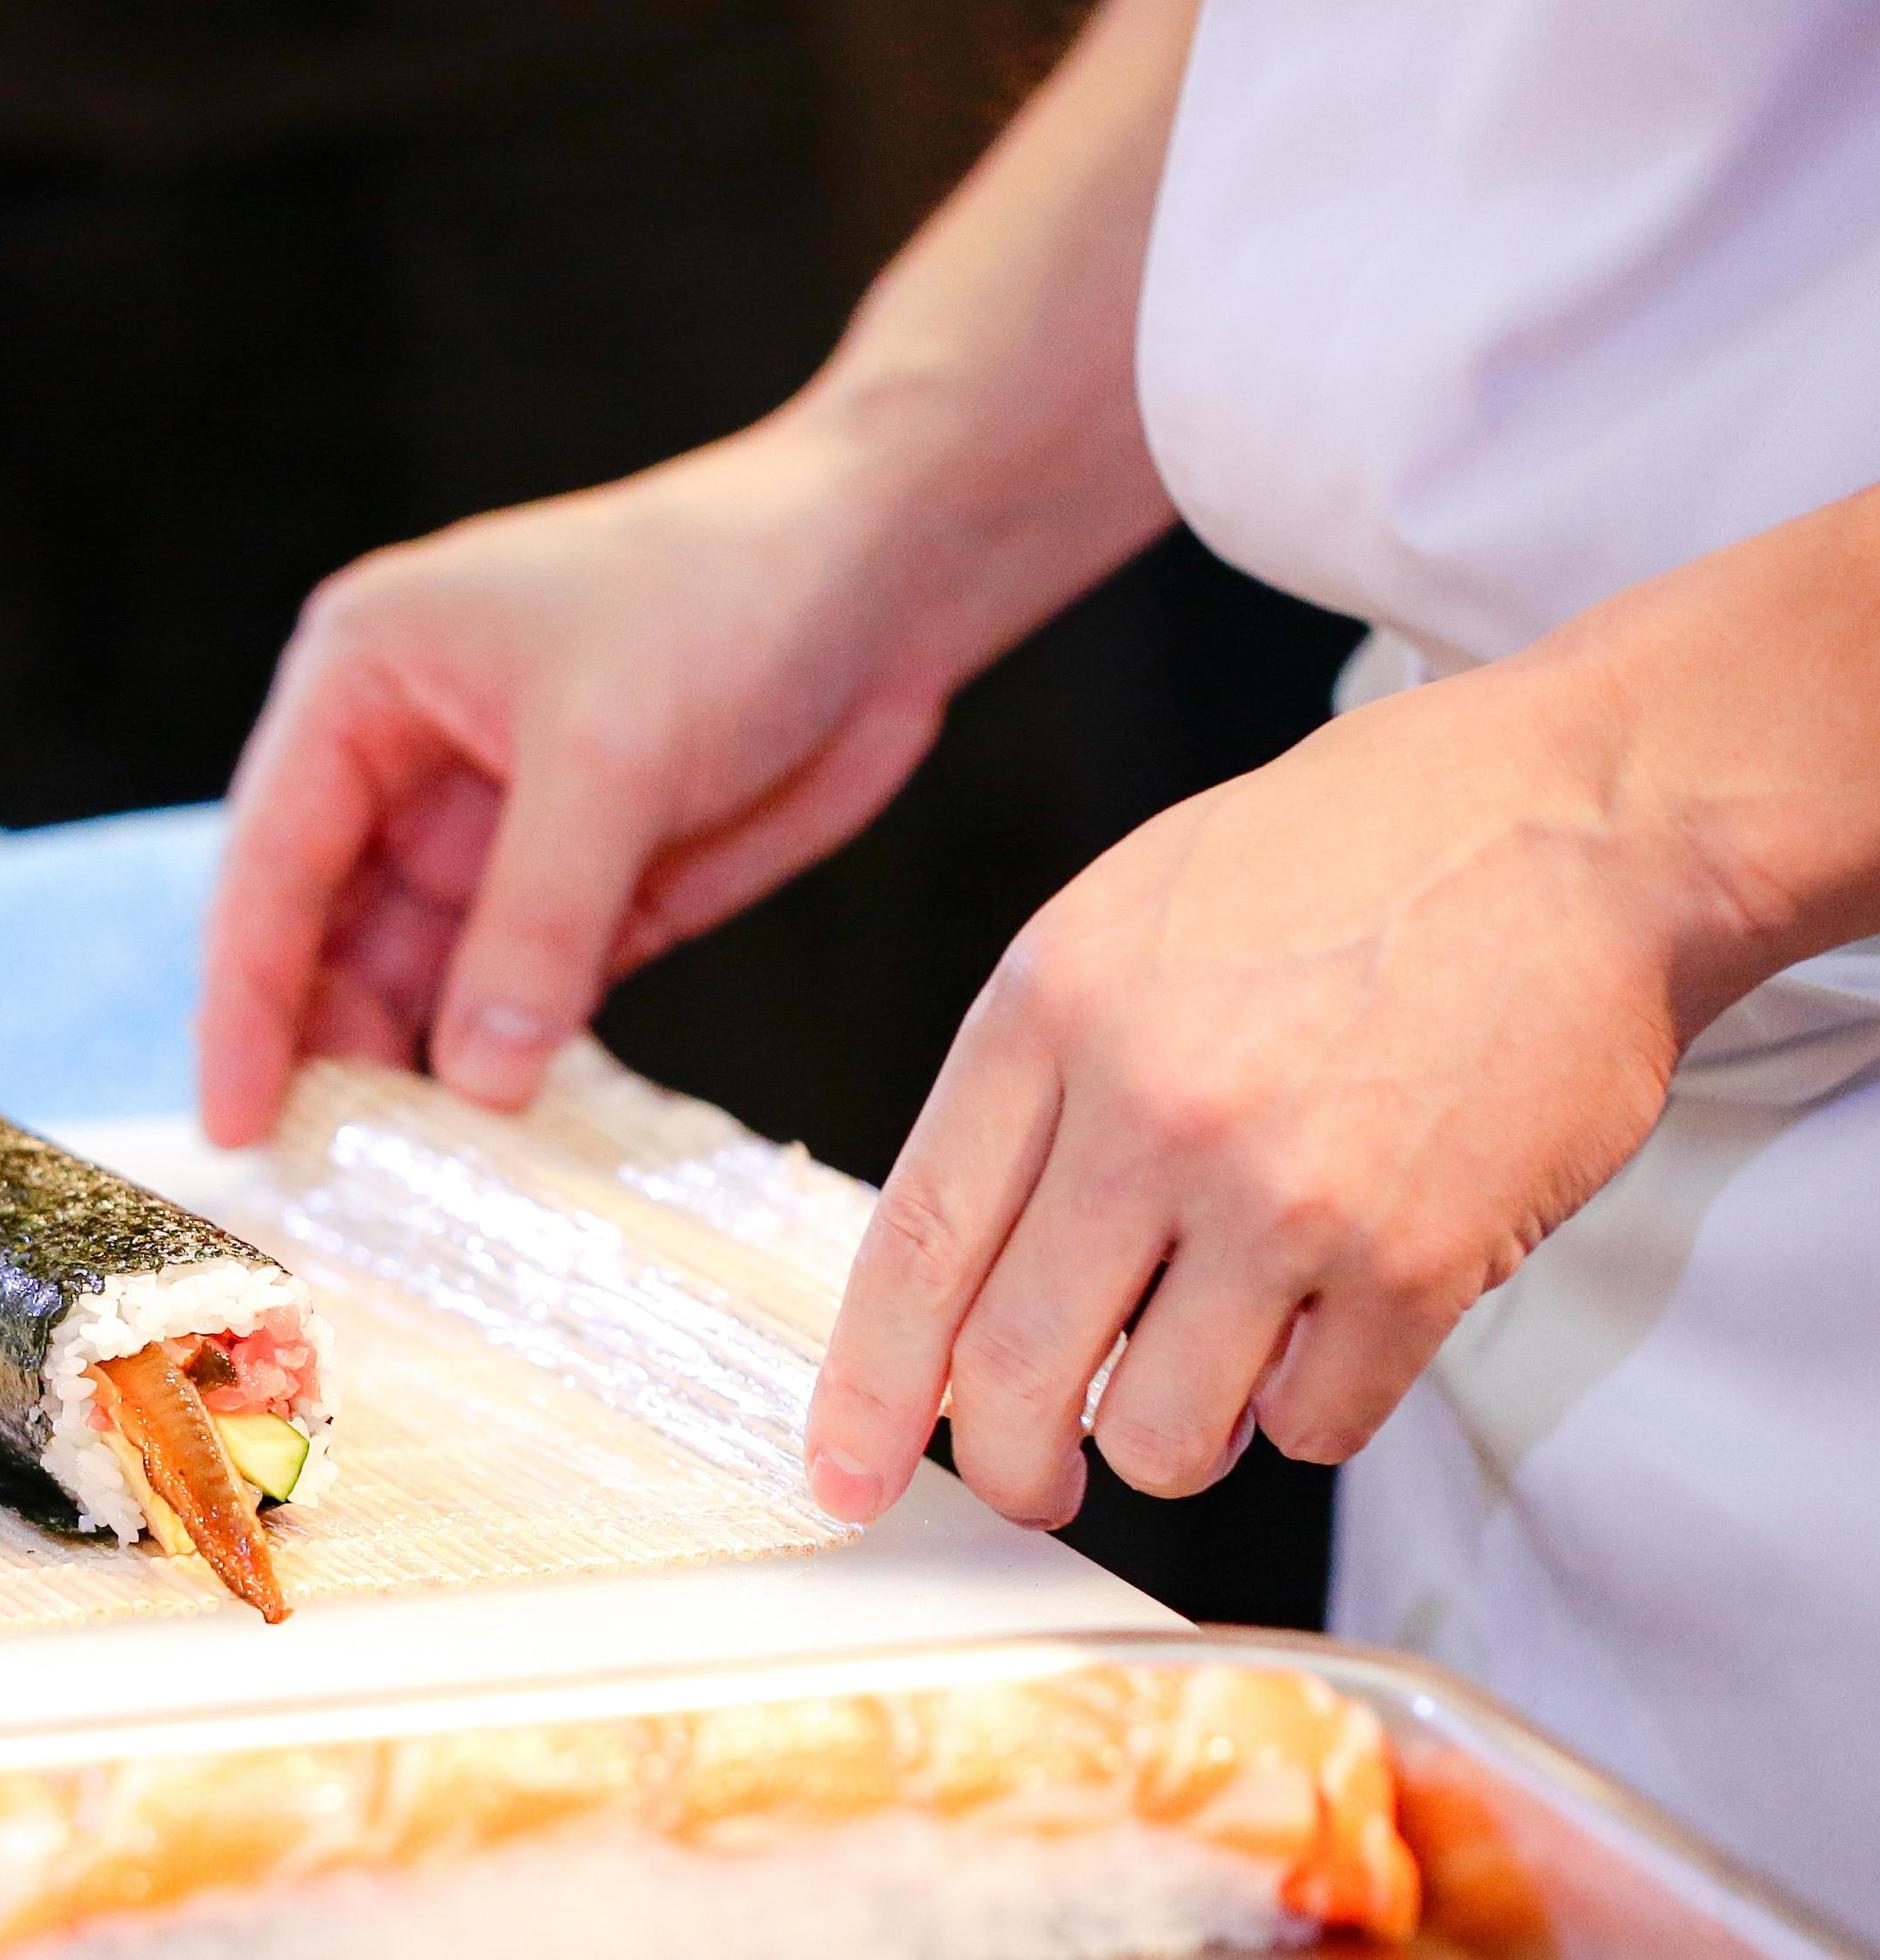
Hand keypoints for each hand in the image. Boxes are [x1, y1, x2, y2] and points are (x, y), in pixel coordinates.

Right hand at [198, 416, 989, 1145]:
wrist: (887, 576)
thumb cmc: (728, 594)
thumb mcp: (613, 752)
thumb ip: (536, 919)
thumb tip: (473, 1080)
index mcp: (364, 684)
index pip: (271, 862)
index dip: (245, 999)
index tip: (233, 1123)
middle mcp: (405, 765)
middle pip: (325, 936)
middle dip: (318, 1050)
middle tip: (313, 1182)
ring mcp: (494, 837)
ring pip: (417, 983)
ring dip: (409, 1076)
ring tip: (396, 1189)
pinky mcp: (582, 895)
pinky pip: (516, 1004)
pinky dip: (502, 1072)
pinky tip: (491, 1153)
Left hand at [803, 651, 1716, 1526]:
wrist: (1574, 822)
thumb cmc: (1343, 862)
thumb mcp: (1122, 922)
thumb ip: (1030, 1086)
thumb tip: (963, 1274)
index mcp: (1051, 1010)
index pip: (913, 1247)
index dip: (866, 1388)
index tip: (843, 1472)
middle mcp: (1149, 1107)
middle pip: (1012, 1373)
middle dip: (1009, 1467)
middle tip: (1031, 1482)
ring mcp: (1284, 1192)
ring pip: (1159, 1435)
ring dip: (1171, 1440)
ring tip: (1209, 1370)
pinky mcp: (1418, 1262)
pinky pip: (1313, 1428)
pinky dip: (1306, 1412)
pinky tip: (1327, 1329)